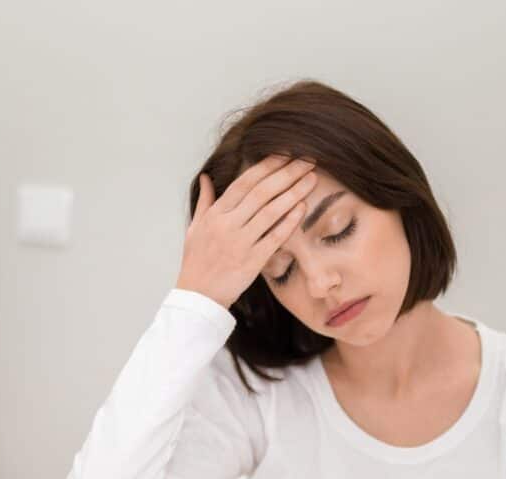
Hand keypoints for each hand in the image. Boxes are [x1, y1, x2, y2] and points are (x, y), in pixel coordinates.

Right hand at [176, 154, 316, 308]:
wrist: (198, 297)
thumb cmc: (196, 262)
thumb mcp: (195, 228)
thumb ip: (205, 201)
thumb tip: (207, 177)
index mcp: (215, 214)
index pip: (244, 182)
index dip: (267, 166)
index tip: (286, 154)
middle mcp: (227, 225)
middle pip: (262, 192)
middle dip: (287, 173)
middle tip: (307, 160)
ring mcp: (240, 243)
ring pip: (271, 212)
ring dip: (293, 193)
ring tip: (311, 179)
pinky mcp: (252, 261)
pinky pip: (274, 238)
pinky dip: (289, 222)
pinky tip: (302, 208)